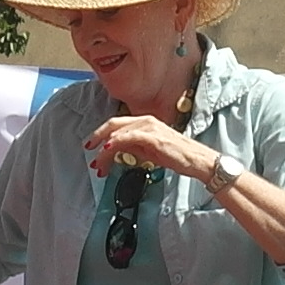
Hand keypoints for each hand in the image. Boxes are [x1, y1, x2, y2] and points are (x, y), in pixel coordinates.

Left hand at [88, 113, 221, 183]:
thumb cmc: (177, 155)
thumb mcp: (149, 150)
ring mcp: (149, 127)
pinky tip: (107, 151)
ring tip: (98, 163)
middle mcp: (145, 121)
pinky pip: (128, 137)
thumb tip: (116, 150)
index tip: (92, 146)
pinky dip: (115, 143)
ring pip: (118, 133)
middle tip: (88, 150)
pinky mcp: (153, 137)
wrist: (196, 160)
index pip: (117, 124)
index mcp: (144, 122)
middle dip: (97, 137)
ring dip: (104, 149)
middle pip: (113, 124)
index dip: (101, 134)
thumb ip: (132, 147)